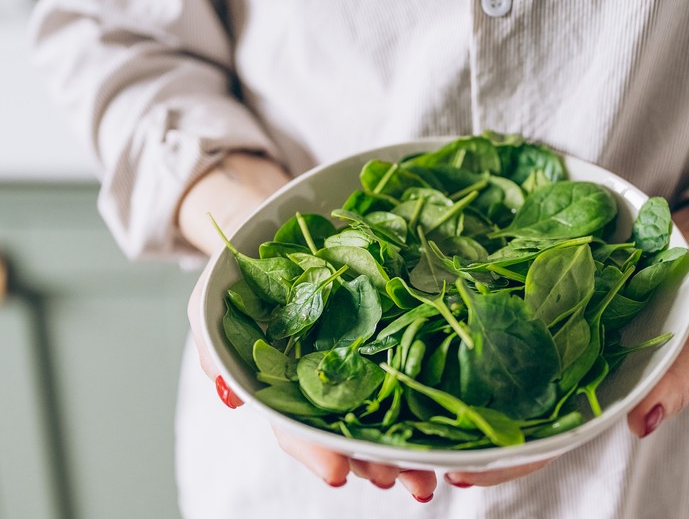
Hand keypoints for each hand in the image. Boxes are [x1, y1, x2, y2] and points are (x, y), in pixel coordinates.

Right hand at [178, 153, 437, 501]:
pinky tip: (453, 424)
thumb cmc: (241, 271)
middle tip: (401, 481)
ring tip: (432, 474)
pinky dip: (434, 396)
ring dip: (410, 447)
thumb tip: (230, 392)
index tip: (339, 473)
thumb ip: (213, 343)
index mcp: (285, 379)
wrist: (270, 229)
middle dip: (375, 461)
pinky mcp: (392, 328)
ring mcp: (361, 356)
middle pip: (351, 430)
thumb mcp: (213, 302)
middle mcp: (326, 377)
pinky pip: (415, 363)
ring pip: (386, 410)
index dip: (316, 451)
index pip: (297, 425)